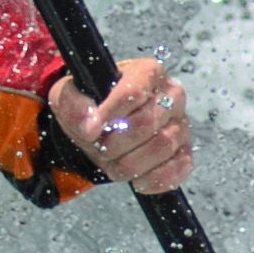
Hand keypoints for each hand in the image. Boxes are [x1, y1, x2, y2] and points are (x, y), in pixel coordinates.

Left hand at [42, 57, 193, 195]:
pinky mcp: (184, 152)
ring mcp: (181, 124)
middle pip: (147, 123)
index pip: (133, 92)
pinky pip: (178, 169)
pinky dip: (154, 179)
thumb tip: (89, 126)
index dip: (110, 115)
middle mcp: (172, 95)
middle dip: (116, 143)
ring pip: (163, 147)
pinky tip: (135, 179)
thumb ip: (74, 106)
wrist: (101, 129)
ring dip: (130, 163)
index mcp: (146, 73)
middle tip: (100, 148)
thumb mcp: (69, 97)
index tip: (90, 132)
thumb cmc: (91, 106)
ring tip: (113, 162)